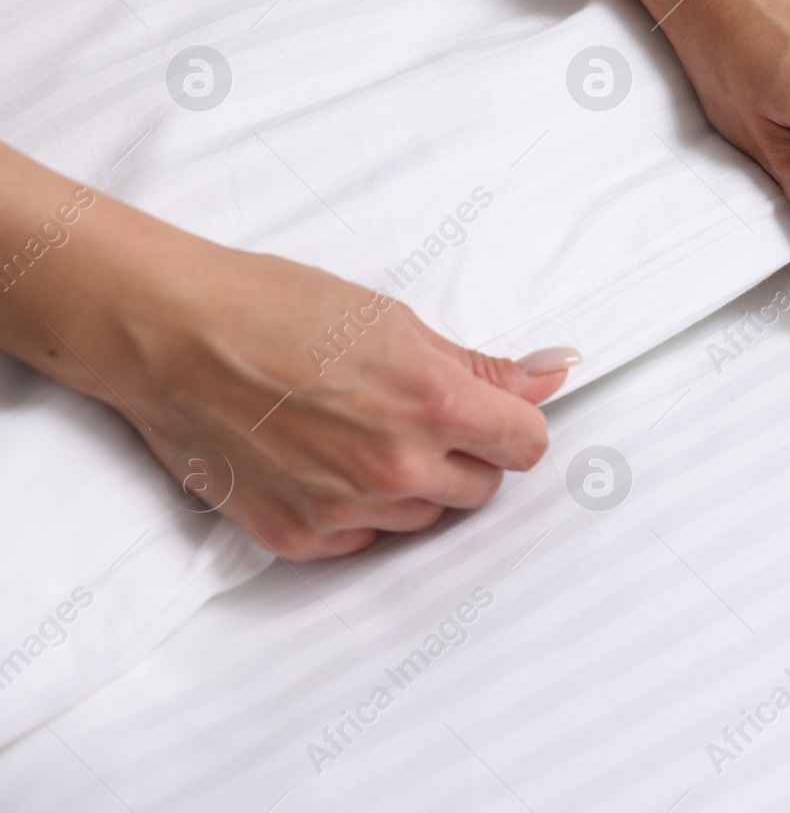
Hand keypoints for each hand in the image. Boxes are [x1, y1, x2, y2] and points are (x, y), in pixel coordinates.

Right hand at [35, 219, 577, 560]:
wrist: (171, 336)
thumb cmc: (277, 309)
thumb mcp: (395, 322)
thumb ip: (481, 366)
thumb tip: (555, 372)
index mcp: (435, 403)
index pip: (527, 444)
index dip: (512, 425)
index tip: (491, 413)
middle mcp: (398, 467)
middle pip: (482, 489)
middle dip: (464, 456)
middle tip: (414, 416)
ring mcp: (347, 510)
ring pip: (424, 518)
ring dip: (412, 487)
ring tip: (359, 434)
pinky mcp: (301, 538)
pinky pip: (365, 541)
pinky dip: (357, 512)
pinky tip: (324, 464)